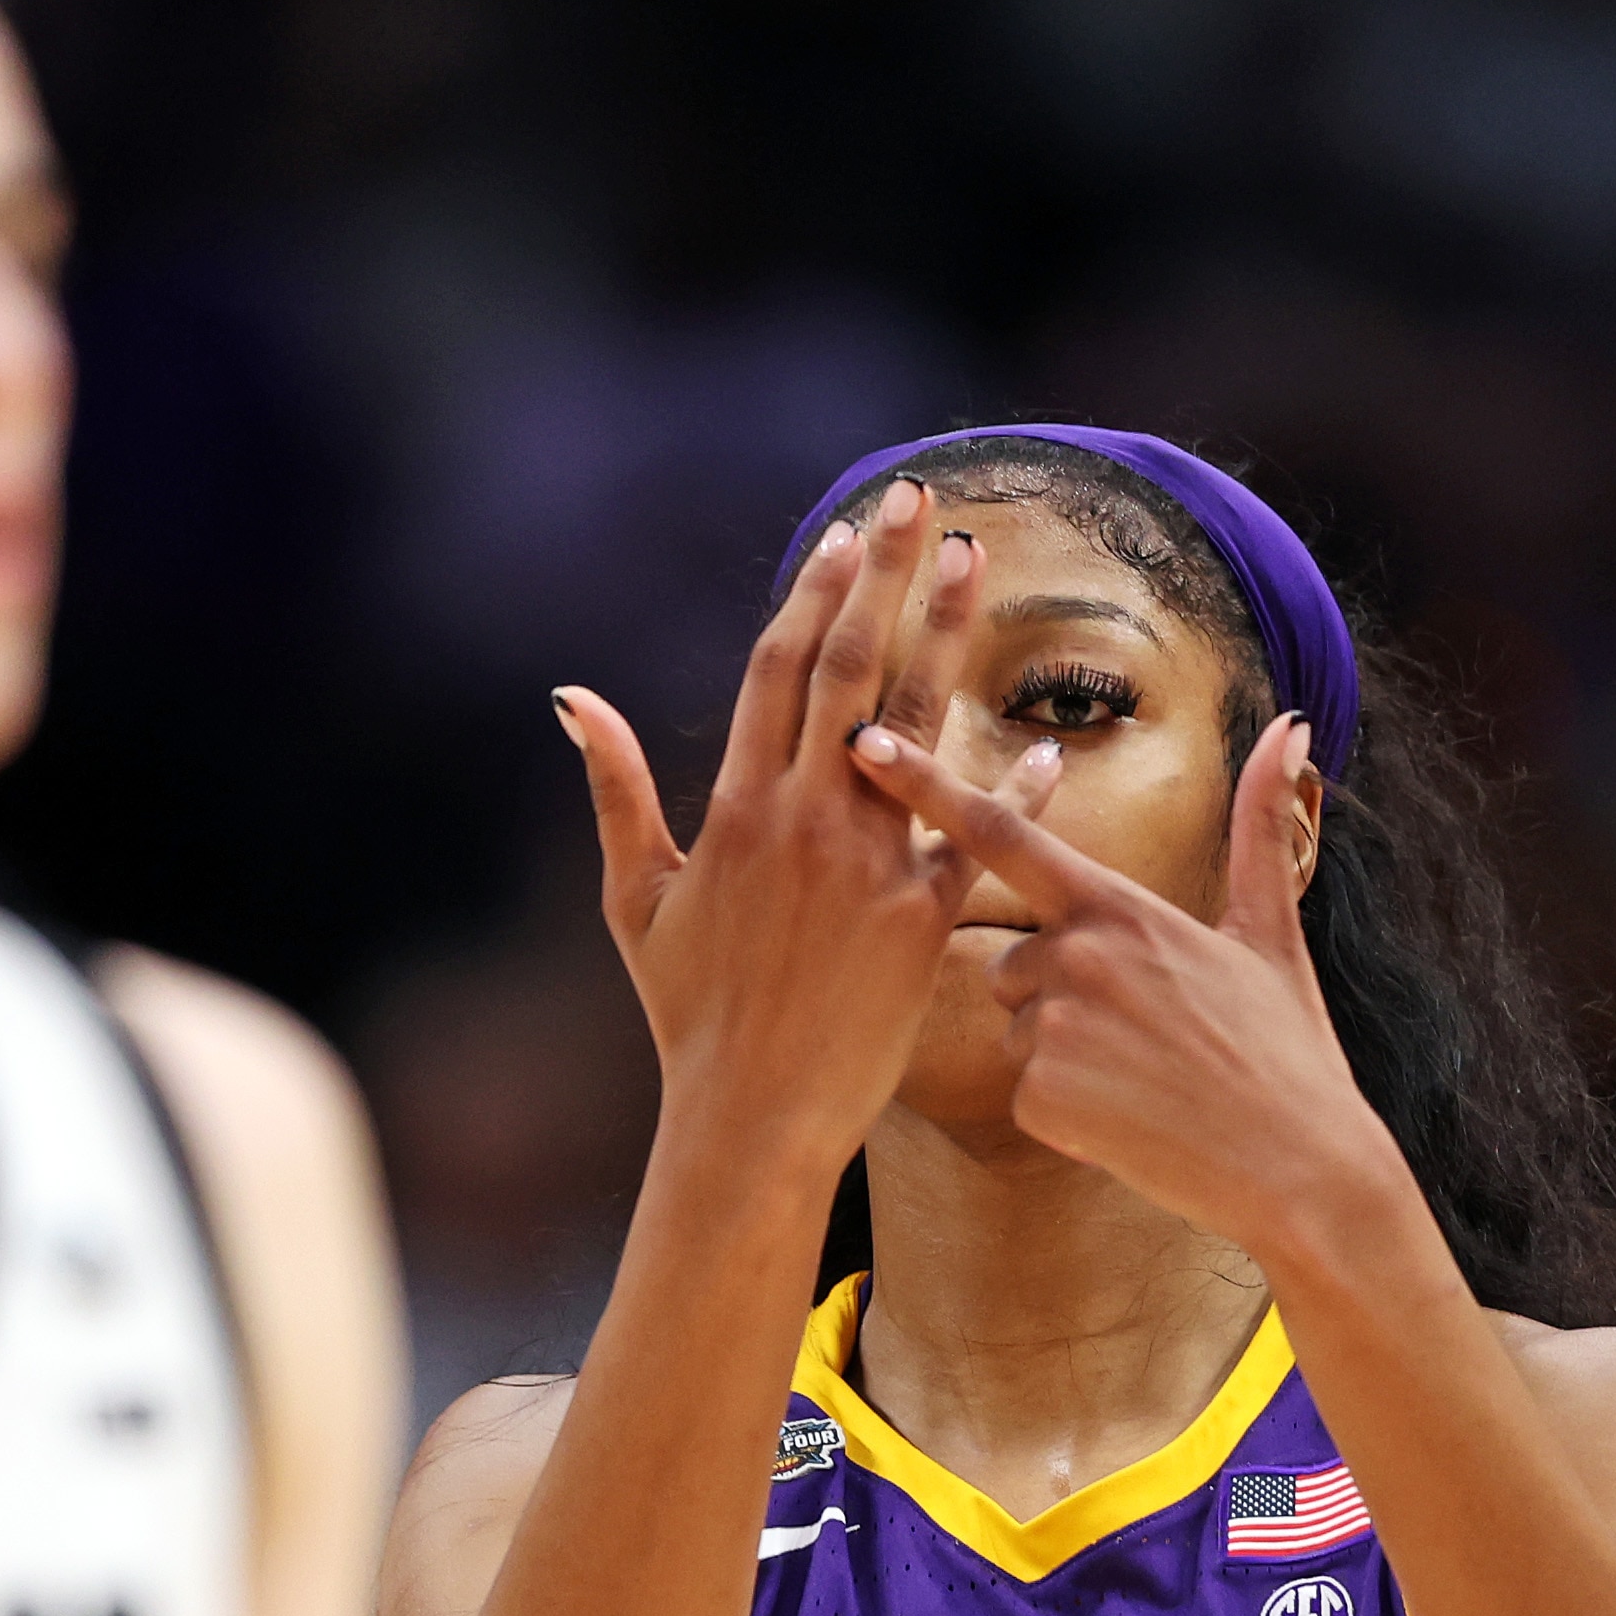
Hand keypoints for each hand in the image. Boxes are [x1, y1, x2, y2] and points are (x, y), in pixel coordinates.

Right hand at [556, 481, 985, 1178]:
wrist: (751, 1115)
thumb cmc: (689, 1014)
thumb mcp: (634, 900)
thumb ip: (614, 793)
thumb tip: (573, 700)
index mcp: (735, 809)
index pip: (777, 671)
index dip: (811, 595)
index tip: (841, 536)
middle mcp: (805, 820)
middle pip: (849, 668)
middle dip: (882, 575)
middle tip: (915, 500)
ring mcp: (869, 866)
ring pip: (914, 725)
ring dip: (945, 635)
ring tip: (973, 560)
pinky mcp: (923, 921)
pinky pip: (975, 839)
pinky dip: (1008, 789)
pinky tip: (1042, 743)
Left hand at [844, 712, 1404, 1254]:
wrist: (1299, 1168)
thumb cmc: (1285, 1054)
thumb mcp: (1270, 934)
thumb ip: (1262, 828)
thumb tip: (1291, 725)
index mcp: (1120, 907)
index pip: (1002, 834)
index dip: (926, 786)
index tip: (865, 744)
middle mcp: (1076, 955)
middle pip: (1009, 964)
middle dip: (1054, 996)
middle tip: (1142, 1035)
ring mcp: (1054, 1026)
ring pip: (1016, 1029)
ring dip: (1061, 1055)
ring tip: (1140, 1078)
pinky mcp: (1040, 1096)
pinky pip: (1025, 1094)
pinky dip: (1067, 1113)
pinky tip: (1129, 1119)